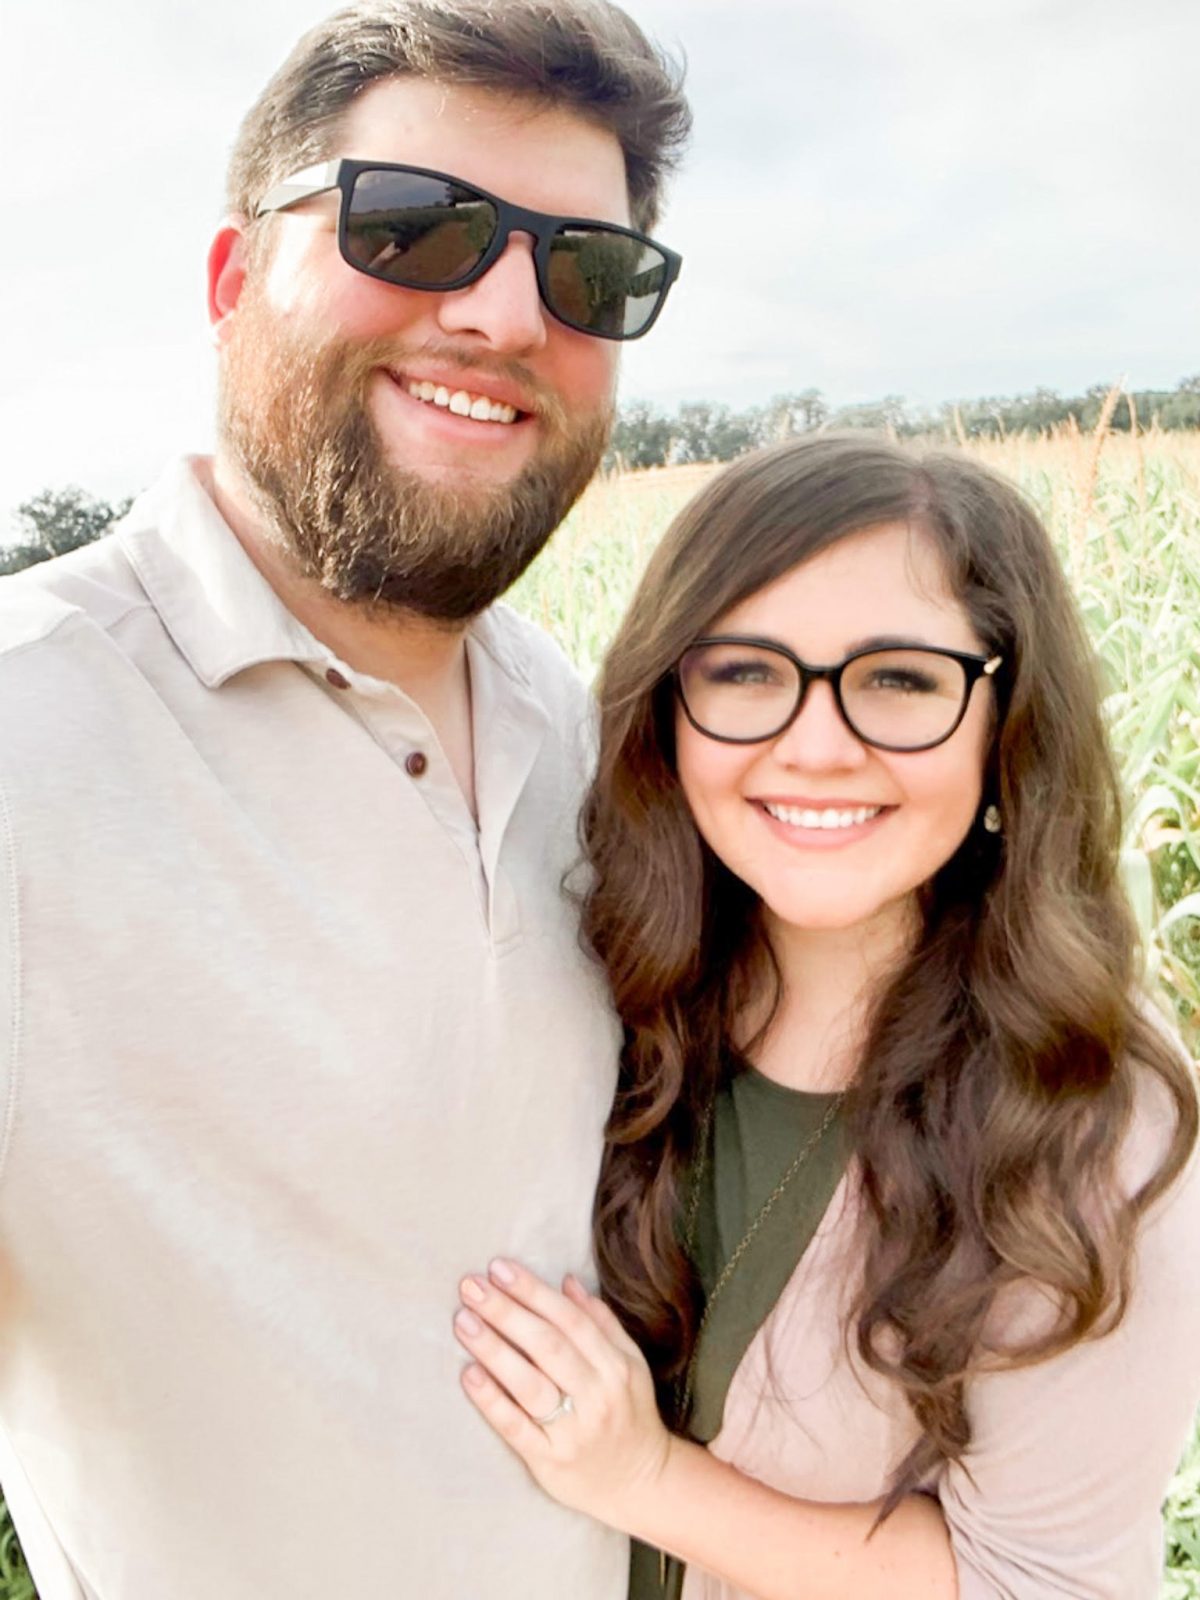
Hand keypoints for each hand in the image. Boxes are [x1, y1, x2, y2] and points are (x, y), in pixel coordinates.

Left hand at [453, 1258, 673, 1528]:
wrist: (640, 1482)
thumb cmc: (628, 1412)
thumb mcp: (629, 1363)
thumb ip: (600, 1322)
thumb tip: (567, 1281)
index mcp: (617, 1366)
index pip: (570, 1320)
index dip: (533, 1291)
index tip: (499, 1268)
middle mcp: (597, 1396)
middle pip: (547, 1346)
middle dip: (507, 1312)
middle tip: (471, 1286)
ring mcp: (573, 1431)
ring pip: (529, 1384)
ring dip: (494, 1349)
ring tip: (464, 1321)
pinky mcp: (549, 1461)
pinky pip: (516, 1428)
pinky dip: (492, 1400)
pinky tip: (468, 1374)